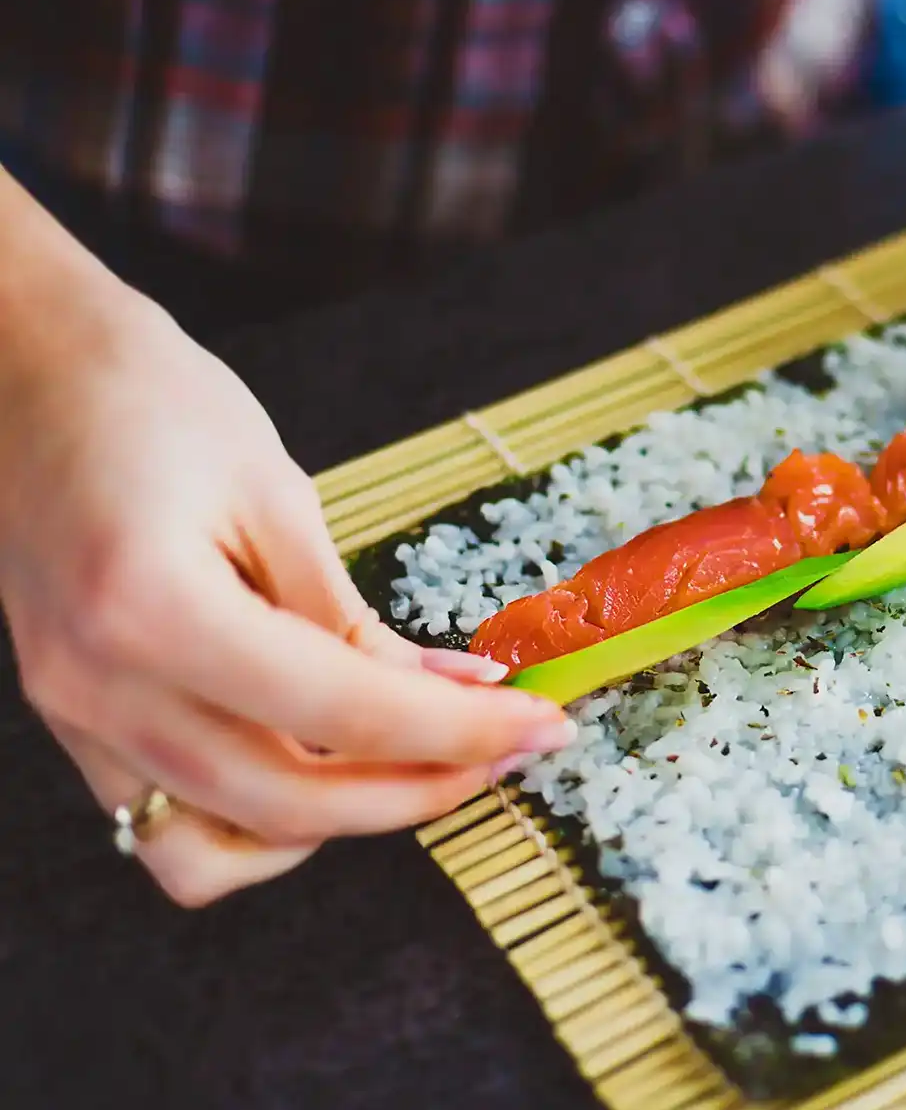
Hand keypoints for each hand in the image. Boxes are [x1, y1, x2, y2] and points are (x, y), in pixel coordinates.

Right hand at [0, 274, 574, 907]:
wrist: (15, 368)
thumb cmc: (145, 397)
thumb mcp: (274, 490)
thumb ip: (351, 615)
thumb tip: (453, 693)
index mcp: (153, 609)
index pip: (344, 713)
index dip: (462, 731)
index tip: (542, 724)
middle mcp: (99, 686)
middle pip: (288, 803)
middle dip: (422, 789)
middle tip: (506, 749)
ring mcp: (74, 718)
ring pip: (219, 847)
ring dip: (337, 824)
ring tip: (418, 764)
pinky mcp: (72, 723)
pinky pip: (167, 825)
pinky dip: (257, 823)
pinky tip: (322, 766)